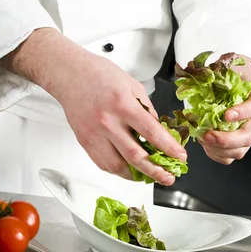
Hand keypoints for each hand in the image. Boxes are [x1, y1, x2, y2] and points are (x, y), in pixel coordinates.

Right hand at [0, 28, 186, 185]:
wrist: (69, 73)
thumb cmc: (100, 75)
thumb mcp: (133, 86)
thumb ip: (147, 111)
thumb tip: (160, 132)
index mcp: (123, 105)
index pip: (151, 133)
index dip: (169, 148)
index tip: (180, 157)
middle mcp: (108, 122)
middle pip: (135, 156)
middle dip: (156, 171)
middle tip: (168, 177)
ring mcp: (94, 134)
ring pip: (118, 166)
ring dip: (137, 175)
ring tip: (150, 176)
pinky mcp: (85, 141)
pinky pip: (103, 164)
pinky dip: (118, 170)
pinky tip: (129, 170)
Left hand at [200, 56, 250, 164]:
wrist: (235, 88)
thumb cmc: (230, 80)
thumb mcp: (225, 71)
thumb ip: (213, 72)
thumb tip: (191, 71)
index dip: (243, 113)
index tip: (226, 115)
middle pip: (248, 136)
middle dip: (226, 139)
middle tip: (207, 135)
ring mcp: (250, 134)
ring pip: (240, 150)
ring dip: (219, 149)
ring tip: (203, 139)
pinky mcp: (240, 145)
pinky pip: (230, 157)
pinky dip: (215, 154)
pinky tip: (205, 144)